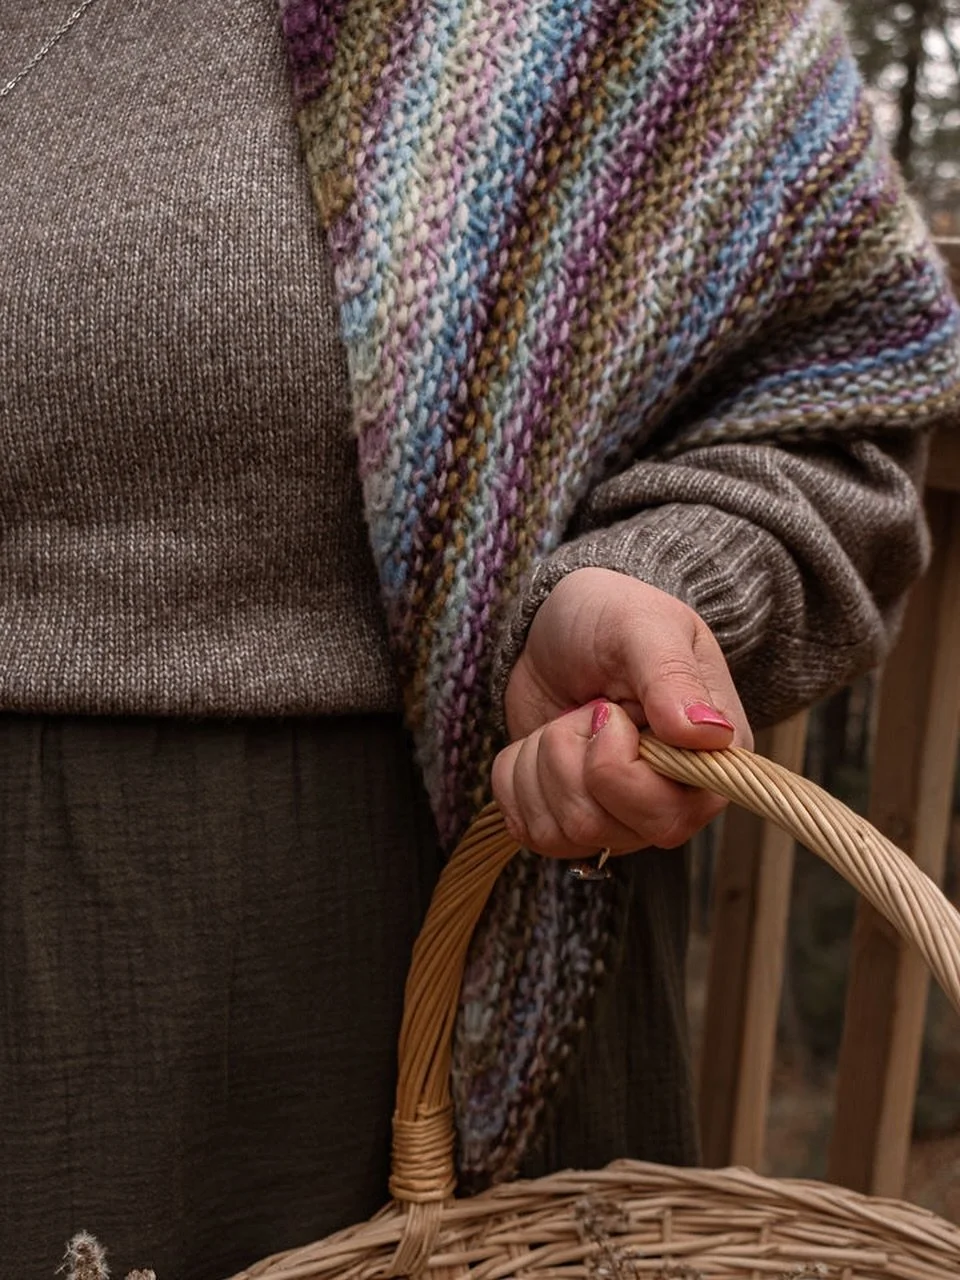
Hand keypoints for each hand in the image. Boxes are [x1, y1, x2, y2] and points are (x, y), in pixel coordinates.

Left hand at [491, 567, 752, 858]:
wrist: (560, 626)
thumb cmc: (612, 617)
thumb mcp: (643, 626)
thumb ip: (673, 677)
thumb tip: (708, 734)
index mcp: (712, 761)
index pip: (666, 816)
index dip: (615, 767)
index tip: (606, 709)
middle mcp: (671, 802)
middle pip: (602, 828)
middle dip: (569, 756)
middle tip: (587, 708)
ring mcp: (619, 818)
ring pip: (560, 831)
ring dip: (542, 759)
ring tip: (569, 717)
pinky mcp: (570, 819)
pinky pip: (528, 829)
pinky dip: (516, 776)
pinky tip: (540, 739)